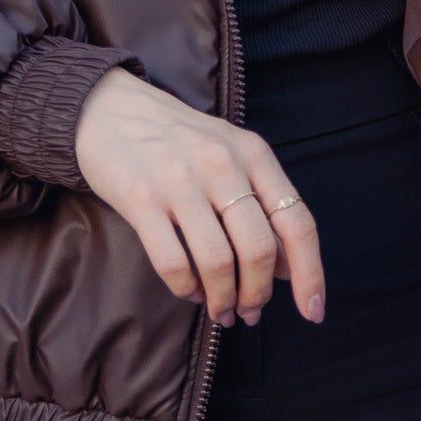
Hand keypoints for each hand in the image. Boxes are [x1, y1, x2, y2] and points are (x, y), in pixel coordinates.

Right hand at [75, 67, 324, 325]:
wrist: (107, 108)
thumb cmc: (176, 138)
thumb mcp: (229, 154)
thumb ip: (262, 202)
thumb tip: (288, 268)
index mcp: (252, 153)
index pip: (296, 222)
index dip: (310, 274)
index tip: (313, 312)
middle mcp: (220, 164)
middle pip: (257, 250)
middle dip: (257, 294)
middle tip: (249, 312)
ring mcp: (179, 181)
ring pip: (217, 262)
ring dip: (223, 299)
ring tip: (220, 309)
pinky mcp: (140, 199)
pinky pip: (173, 263)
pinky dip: (186, 288)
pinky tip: (189, 290)